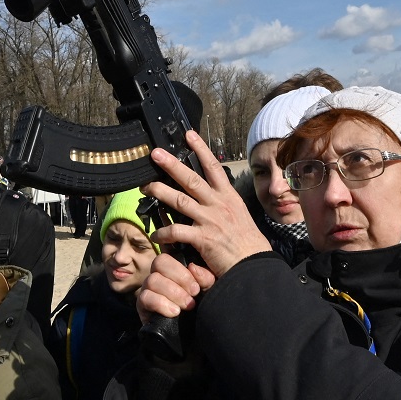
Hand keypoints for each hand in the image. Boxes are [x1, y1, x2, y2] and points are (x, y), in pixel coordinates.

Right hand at [135, 253, 216, 323]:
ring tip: (187, 305)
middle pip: (158, 262)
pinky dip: (161, 304)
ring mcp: (149, 289)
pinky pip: (144, 297)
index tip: (196, 286)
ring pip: (152, 280)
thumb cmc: (204, 306)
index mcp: (175, 267)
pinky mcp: (142, 305)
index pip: (169, 254)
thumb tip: (193, 268)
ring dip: (172, 293)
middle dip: (179, 278)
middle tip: (194, 294)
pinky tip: (174, 312)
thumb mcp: (210, 289)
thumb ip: (205, 276)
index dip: (181, 269)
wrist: (198, 334)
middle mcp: (160, 275)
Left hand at [143, 129, 273, 277]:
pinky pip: (177, 231)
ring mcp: (210, 220)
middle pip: (191, 179)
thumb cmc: (246, 243)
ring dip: (160, 192)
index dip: (200, 149)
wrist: (254, 264)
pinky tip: (155, 234)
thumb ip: (222, 204)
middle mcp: (218, 204)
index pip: (213, 167)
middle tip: (155, 154)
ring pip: (180, 201)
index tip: (189, 135)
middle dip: (171, 165)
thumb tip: (208, 196)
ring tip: (146, 187)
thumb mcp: (238, 215)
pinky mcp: (203, 238)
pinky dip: (163, 233)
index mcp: (228, 197)